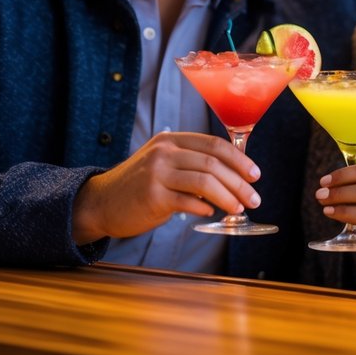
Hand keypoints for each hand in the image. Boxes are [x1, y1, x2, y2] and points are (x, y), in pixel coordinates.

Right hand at [72, 131, 261, 243]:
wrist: (100, 202)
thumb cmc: (138, 185)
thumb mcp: (162, 162)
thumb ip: (191, 163)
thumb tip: (231, 176)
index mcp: (171, 140)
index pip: (214, 144)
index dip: (239, 159)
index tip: (255, 174)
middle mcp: (164, 152)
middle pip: (213, 164)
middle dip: (239, 182)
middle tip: (253, 198)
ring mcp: (157, 173)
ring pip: (205, 182)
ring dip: (228, 197)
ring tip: (239, 208)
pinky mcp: (152, 196)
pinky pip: (189, 202)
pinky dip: (205, 208)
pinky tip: (212, 213)